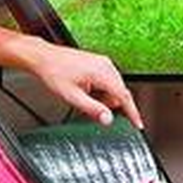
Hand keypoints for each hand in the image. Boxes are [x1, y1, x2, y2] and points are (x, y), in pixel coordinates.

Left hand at [22, 38, 143, 128]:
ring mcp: (103, 62)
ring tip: (83, 96)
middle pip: (119, 92)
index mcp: (102, 72)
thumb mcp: (72, 97)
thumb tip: (108, 119)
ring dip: (103, 97)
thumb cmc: (55, 73)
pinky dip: (100, 89)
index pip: (124, 96)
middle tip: (90, 108)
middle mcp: (106, 65)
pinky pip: (107, 80)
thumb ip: (92, 109)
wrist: (44, 58)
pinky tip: (85, 89)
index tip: (138, 124)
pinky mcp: (99, 62)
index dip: (133, 112)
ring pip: (113, 87)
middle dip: (108, 104)